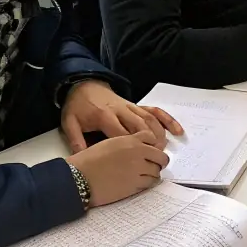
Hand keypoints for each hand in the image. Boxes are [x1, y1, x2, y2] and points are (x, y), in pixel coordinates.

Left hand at [61, 80, 182, 153]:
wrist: (83, 85)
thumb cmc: (77, 107)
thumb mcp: (69, 122)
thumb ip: (75, 140)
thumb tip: (81, 158)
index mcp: (105, 116)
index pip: (121, 133)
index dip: (131, 147)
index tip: (137, 161)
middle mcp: (121, 110)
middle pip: (140, 126)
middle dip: (150, 142)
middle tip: (155, 157)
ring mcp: (131, 106)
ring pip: (150, 119)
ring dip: (160, 133)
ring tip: (164, 148)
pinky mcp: (137, 105)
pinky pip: (155, 111)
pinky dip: (167, 120)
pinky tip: (177, 131)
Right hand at [70, 133, 169, 206]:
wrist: (78, 178)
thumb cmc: (88, 161)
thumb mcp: (109, 144)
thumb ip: (127, 143)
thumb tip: (139, 148)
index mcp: (130, 140)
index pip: (153, 137)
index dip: (153, 144)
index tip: (152, 150)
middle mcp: (137, 153)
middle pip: (161, 156)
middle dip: (159, 161)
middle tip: (154, 165)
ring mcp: (138, 170)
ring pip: (157, 171)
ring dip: (153, 173)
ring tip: (145, 175)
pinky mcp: (135, 185)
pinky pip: (149, 183)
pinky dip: (147, 183)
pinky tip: (139, 182)